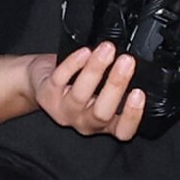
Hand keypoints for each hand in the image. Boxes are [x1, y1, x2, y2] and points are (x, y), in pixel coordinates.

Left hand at [29, 42, 145, 139]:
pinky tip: (85, 52)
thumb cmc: (77, 83)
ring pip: (80, 95)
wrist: (40, 80)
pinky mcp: (46, 96)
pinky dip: (74, 64)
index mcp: (105, 123)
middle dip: (116, 85)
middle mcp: (85, 122)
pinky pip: (60, 80)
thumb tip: (137, 63)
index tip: (139, 93)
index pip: (123, 131)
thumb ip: (118, 84)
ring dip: (96, 69)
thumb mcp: (102, 88)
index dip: (133, 116)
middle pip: (102, 113)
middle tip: (127, 61)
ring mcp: (64, 112)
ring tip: (107, 49)